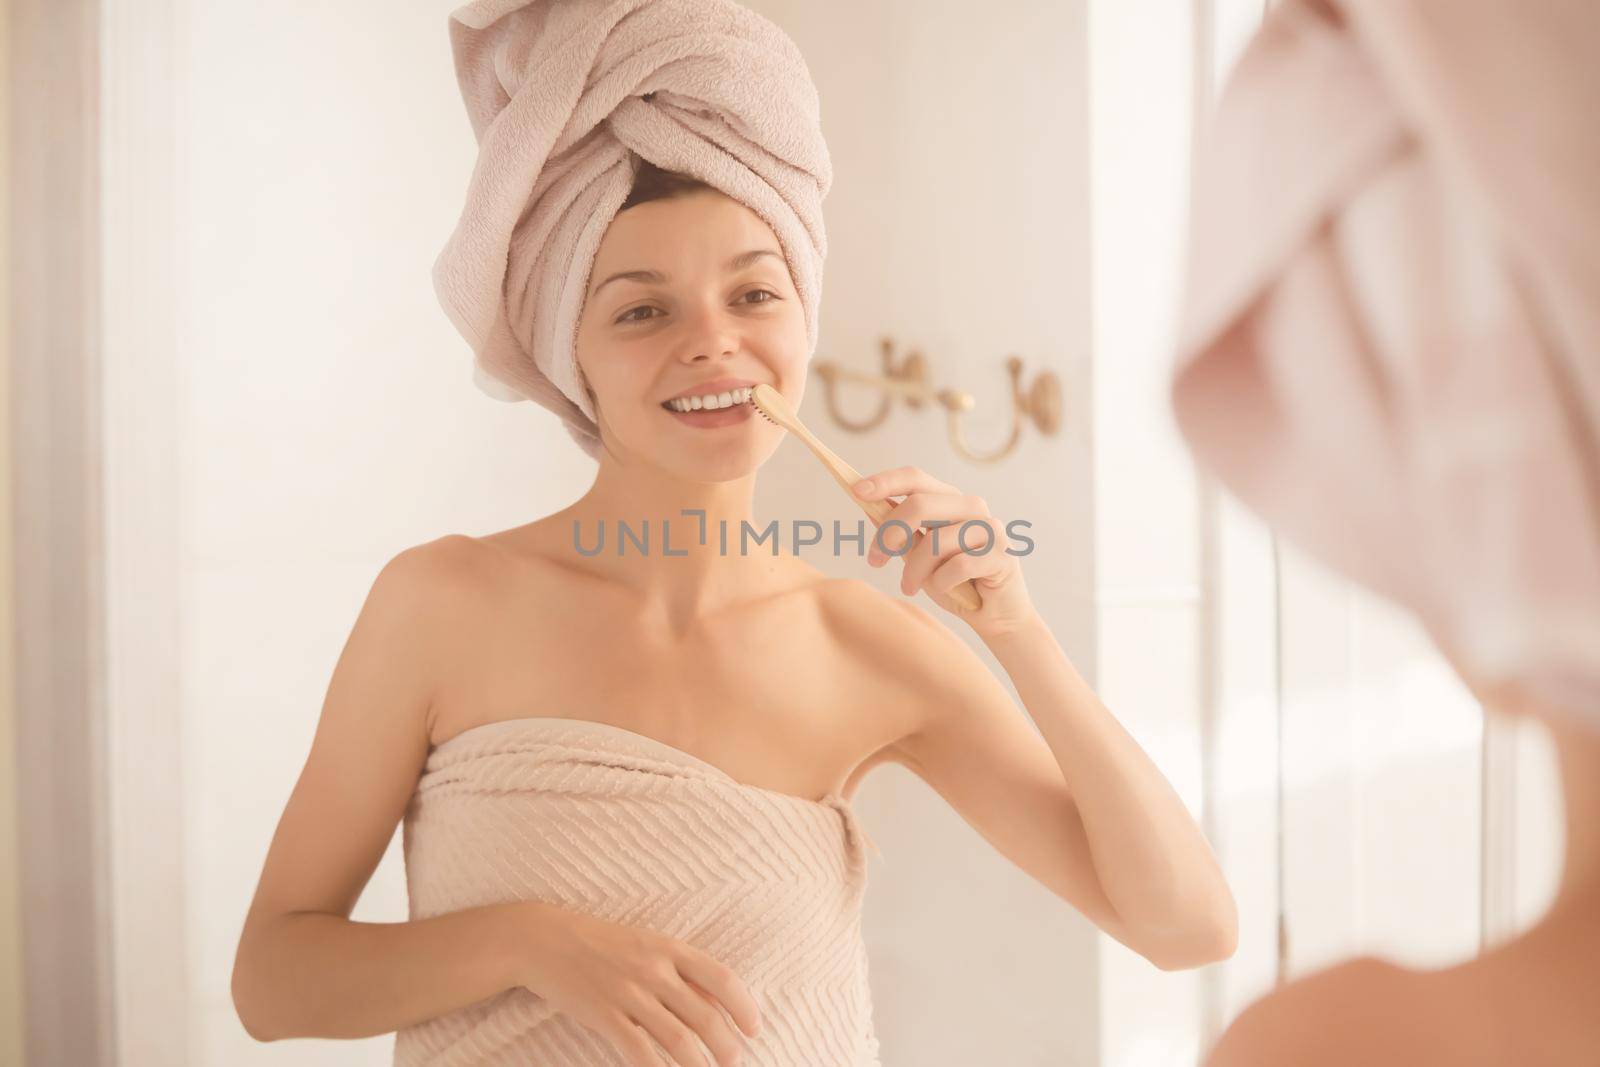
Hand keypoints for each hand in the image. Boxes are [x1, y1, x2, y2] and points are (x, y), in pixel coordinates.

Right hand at [513, 901, 761, 1066]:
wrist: (545, 940)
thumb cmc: (601, 942)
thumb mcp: (646, 944)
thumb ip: (679, 972)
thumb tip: (715, 1004)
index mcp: (669, 948)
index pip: (721, 978)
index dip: (744, 1006)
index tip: (754, 1028)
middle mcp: (654, 969)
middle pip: (705, 1015)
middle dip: (727, 1045)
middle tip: (734, 1062)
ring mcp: (628, 993)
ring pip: (678, 1038)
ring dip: (699, 1063)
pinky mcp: (604, 1015)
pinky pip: (638, 1051)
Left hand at [853, 465, 1038, 637]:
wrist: (994, 615)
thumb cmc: (954, 582)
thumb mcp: (918, 557)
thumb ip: (901, 533)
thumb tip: (868, 507)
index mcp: (950, 500)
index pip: (916, 478)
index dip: (886, 481)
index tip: (857, 491)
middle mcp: (972, 507)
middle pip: (920, 505)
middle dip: (889, 534)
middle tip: (874, 561)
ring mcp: (990, 528)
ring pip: (934, 541)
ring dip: (913, 571)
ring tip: (909, 587)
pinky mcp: (1002, 554)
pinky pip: (957, 566)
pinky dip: (942, 583)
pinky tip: (946, 590)